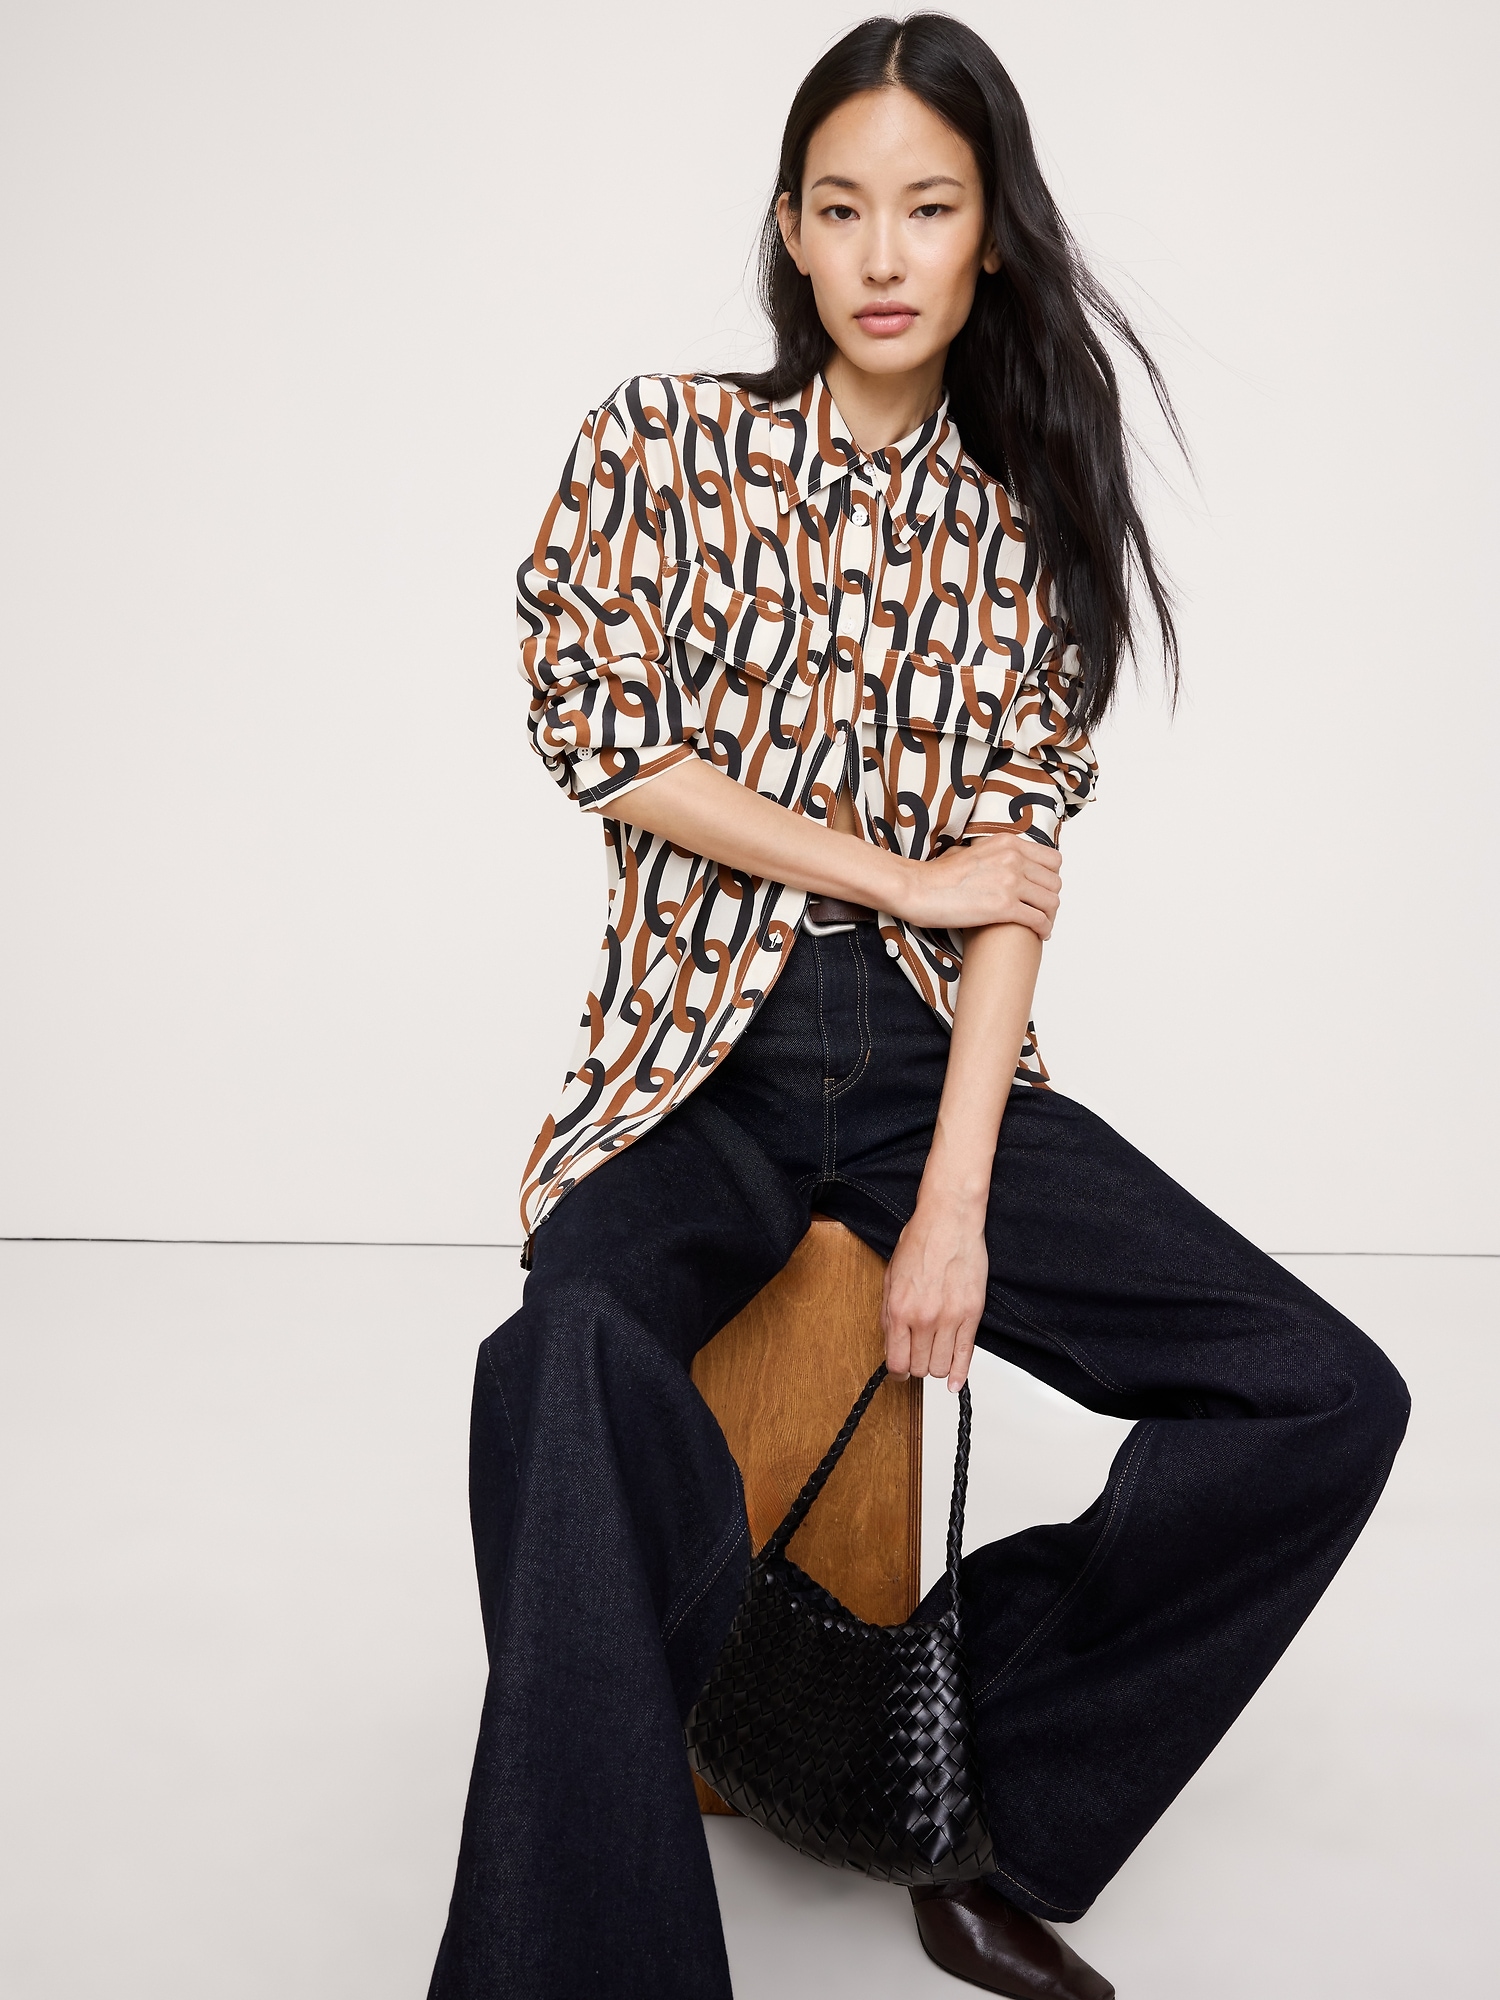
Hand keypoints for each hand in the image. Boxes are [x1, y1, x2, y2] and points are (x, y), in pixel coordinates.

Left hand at [880, 1196, 987, 1391]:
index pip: (896, 1362)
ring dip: (935, 1367)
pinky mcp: (971, 1314)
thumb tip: (891, 1345)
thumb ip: (888, 1316)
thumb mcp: (890, 1279)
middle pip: (918, 1368)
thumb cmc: (920, 1243)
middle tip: (917, 1357)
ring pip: (940, 1366)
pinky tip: (954, 1381)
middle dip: (915, 1367)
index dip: (896, 1372)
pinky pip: (965, 1355)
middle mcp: (923, 1318)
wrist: (948, 1222)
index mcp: (899, 1310)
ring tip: (933, 1356)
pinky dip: (959, 1373)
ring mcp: (949, 1318)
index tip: (899, 1371)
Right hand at [892, 831, 1060, 936]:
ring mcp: (1010, 882)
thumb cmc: (937, 876)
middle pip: (1054, 882)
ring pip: (1051, 902)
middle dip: (1050, 899)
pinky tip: (1038, 934)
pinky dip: (1043, 929)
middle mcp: (1013, 859)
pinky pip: (1039, 919)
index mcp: (1007, 843)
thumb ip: (994, 854)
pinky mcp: (1004, 907)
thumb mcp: (972, 851)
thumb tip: (1003, 863)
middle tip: (1042, 911)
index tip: (1043, 890)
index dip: (1051, 877)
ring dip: (1050, 916)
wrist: (918, 889)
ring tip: (1042, 925)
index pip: (1053, 859)